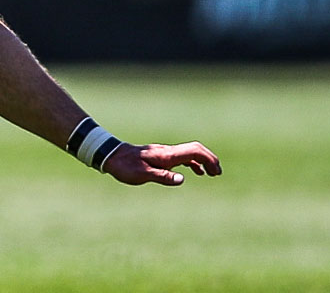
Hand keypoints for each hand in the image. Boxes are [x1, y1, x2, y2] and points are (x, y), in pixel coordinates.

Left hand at [101, 141, 221, 185]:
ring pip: (190, 152)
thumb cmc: (125, 166)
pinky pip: (182, 157)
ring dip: (203, 161)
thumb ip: (163, 177)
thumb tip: (182, 179)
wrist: (112, 155)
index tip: (216, 172)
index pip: (194, 151)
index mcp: (167, 155)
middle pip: (196, 149)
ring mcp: (165, 153)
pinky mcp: (161, 156)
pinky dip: (193, 163)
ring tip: (212, 174)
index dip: (208, 159)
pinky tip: (195, 172)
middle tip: (218, 173)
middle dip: (210, 159)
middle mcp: (168, 151)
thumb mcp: (143, 175)